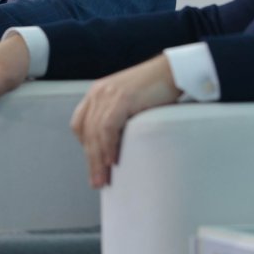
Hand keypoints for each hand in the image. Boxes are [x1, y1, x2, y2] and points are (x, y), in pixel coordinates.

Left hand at [70, 54, 180, 188]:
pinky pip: (108, 127)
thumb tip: (115, 146)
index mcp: (97, 93)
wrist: (173, 71)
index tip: (94, 165)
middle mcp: (98, 92)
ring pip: (95, 133)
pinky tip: (113, 161)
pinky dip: (108, 146)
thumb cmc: (156, 89)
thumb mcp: (128, 102)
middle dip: (91, 160)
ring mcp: (108, 94)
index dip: (85, 147)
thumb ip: (117, 118)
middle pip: (86, 132)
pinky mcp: (122, 98)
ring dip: (98, 159)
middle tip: (97, 182)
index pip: (80, 125)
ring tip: (104, 178)